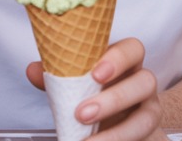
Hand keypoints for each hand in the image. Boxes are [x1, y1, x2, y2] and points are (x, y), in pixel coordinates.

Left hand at [26, 37, 162, 140]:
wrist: (114, 123)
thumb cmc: (95, 95)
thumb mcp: (76, 84)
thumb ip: (58, 76)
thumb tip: (33, 70)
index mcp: (125, 63)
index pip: (132, 49)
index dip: (118, 59)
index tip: (95, 73)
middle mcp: (141, 82)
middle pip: (146, 81)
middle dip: (115, 98)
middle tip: (82, 113)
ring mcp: (149, 109)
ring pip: (147, 116)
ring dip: (117, 131)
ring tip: (86, 140)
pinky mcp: (147, 132)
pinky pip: (142, 138)